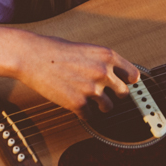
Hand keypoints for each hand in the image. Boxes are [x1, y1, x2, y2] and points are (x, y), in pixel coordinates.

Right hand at [16, 34, 140, 118]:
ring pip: (108, 107)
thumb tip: (115, 75)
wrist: (32, 57)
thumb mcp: (86, 48)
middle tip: (103, 94)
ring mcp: (92, 89)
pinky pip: (89, 116)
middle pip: (124, 93)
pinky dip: (82, 113)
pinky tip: (73, 104)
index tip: (124, 85)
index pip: (133, 75)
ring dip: (99, 106)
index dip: (128, 81)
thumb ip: (102, 61)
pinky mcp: (78, 103)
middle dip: (115, 95)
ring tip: (87, 99)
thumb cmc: (54, 49)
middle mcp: (104, 72)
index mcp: (107, 56)